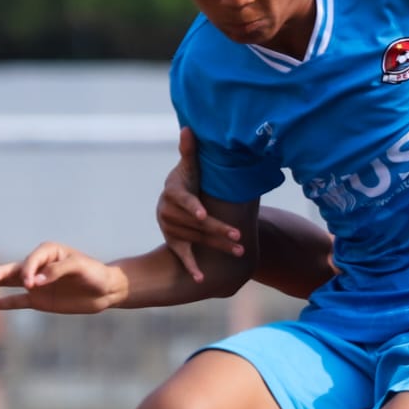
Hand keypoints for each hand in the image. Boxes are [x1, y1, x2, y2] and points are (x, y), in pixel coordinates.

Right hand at [0, 244, 127, 313]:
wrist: (105, 290)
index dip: (29, 271)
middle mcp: (37, 266)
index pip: (31, 260)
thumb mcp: (80, 268)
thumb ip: (57, 272)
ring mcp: (35, 284)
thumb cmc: (94, 273)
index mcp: (48, 252)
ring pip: (9, 283)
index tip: (34, 283)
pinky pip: (16, 301)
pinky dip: (2, 304)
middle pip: (13, 268)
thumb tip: (34, 284)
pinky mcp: (37, 300)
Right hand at [157, 126, 243, 283]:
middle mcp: (168, 212)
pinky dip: (191, 267)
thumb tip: (189, 128)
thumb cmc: (187, 180)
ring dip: (218, 247)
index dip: (194, 207)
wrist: (174, 201)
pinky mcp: (173, 242)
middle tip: (239, 237)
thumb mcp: (189, 166)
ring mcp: (170, 229)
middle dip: (219, 231)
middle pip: (197, 225)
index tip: (203, 214)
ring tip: (241, 251)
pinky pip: (182, 256)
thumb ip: (189, 150)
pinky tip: (201, 279)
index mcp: (173, 192)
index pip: (185, 201)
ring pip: (197, 240)